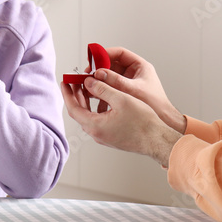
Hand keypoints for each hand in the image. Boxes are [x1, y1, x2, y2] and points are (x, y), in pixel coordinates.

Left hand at [61, 75, 181, 166]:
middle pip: (79, 112)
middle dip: (76, 95)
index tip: (65, 81)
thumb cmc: (143, 122)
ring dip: (87, 101)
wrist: (157, 140)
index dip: (67, 93)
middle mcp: (97, 134)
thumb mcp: (121, 99)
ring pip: (89, 116)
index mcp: (95, 126)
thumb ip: (102, 89)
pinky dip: (96, 108)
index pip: (73, 108)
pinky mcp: (111, 137)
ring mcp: (104, 137)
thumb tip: (88, 82)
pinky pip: (98, 121)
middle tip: (76, 80)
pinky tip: (104, 99)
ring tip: (90, 86)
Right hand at [92, 47, 185, 132]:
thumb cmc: (156, 105)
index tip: (94, 59)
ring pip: (110, 78)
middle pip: (112, 65)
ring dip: (99, 82)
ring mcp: (129, 84)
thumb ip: (115, 81)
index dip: (105, 54)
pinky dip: (103, 92)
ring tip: (90, 86)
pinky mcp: (125, 94)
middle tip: (88, 74)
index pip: (120, 53)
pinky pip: (111, 89)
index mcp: (140, 67)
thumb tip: (99, 73)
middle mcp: (134, 74)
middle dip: (99, 70)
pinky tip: (97, 99)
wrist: (162, 122)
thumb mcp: (133, 90)